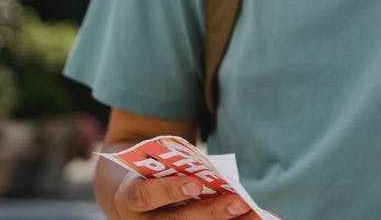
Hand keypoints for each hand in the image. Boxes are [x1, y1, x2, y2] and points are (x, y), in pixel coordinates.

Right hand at [112, 173, 258, 218]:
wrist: (137, 193)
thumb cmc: (154, 173)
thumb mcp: (157, 166)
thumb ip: (181, 167)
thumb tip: (221, 174)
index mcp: (130, 198)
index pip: (145, 195)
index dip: (170, 190)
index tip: (196, 183)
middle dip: (210, 212)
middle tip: (238, 202)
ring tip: (250, 213)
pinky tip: (249, 218)